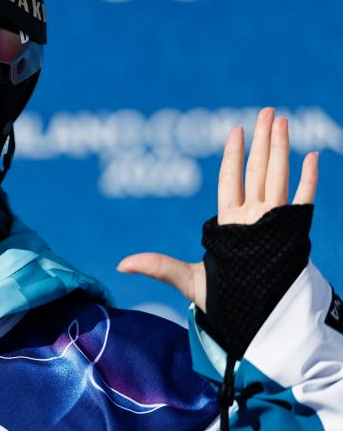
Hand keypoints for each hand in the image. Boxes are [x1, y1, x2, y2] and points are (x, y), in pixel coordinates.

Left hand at [116, 107, 318, 312]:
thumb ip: (157, 267)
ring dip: (282, 149)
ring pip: (279, 177)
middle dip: (263, 140)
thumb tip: (119, 265)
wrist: (253, 319)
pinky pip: (303, 200)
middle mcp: (254, 218)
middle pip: (259, 169)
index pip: (232, 179)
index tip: (236, 130)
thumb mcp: (186, 279)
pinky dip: (307, 179)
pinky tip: (310, 157)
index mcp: (231, 223)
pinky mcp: (294, 233)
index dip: (233, 155)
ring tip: (283, 122)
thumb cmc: (223, 301)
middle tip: (268, 112)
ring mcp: (275, 223)